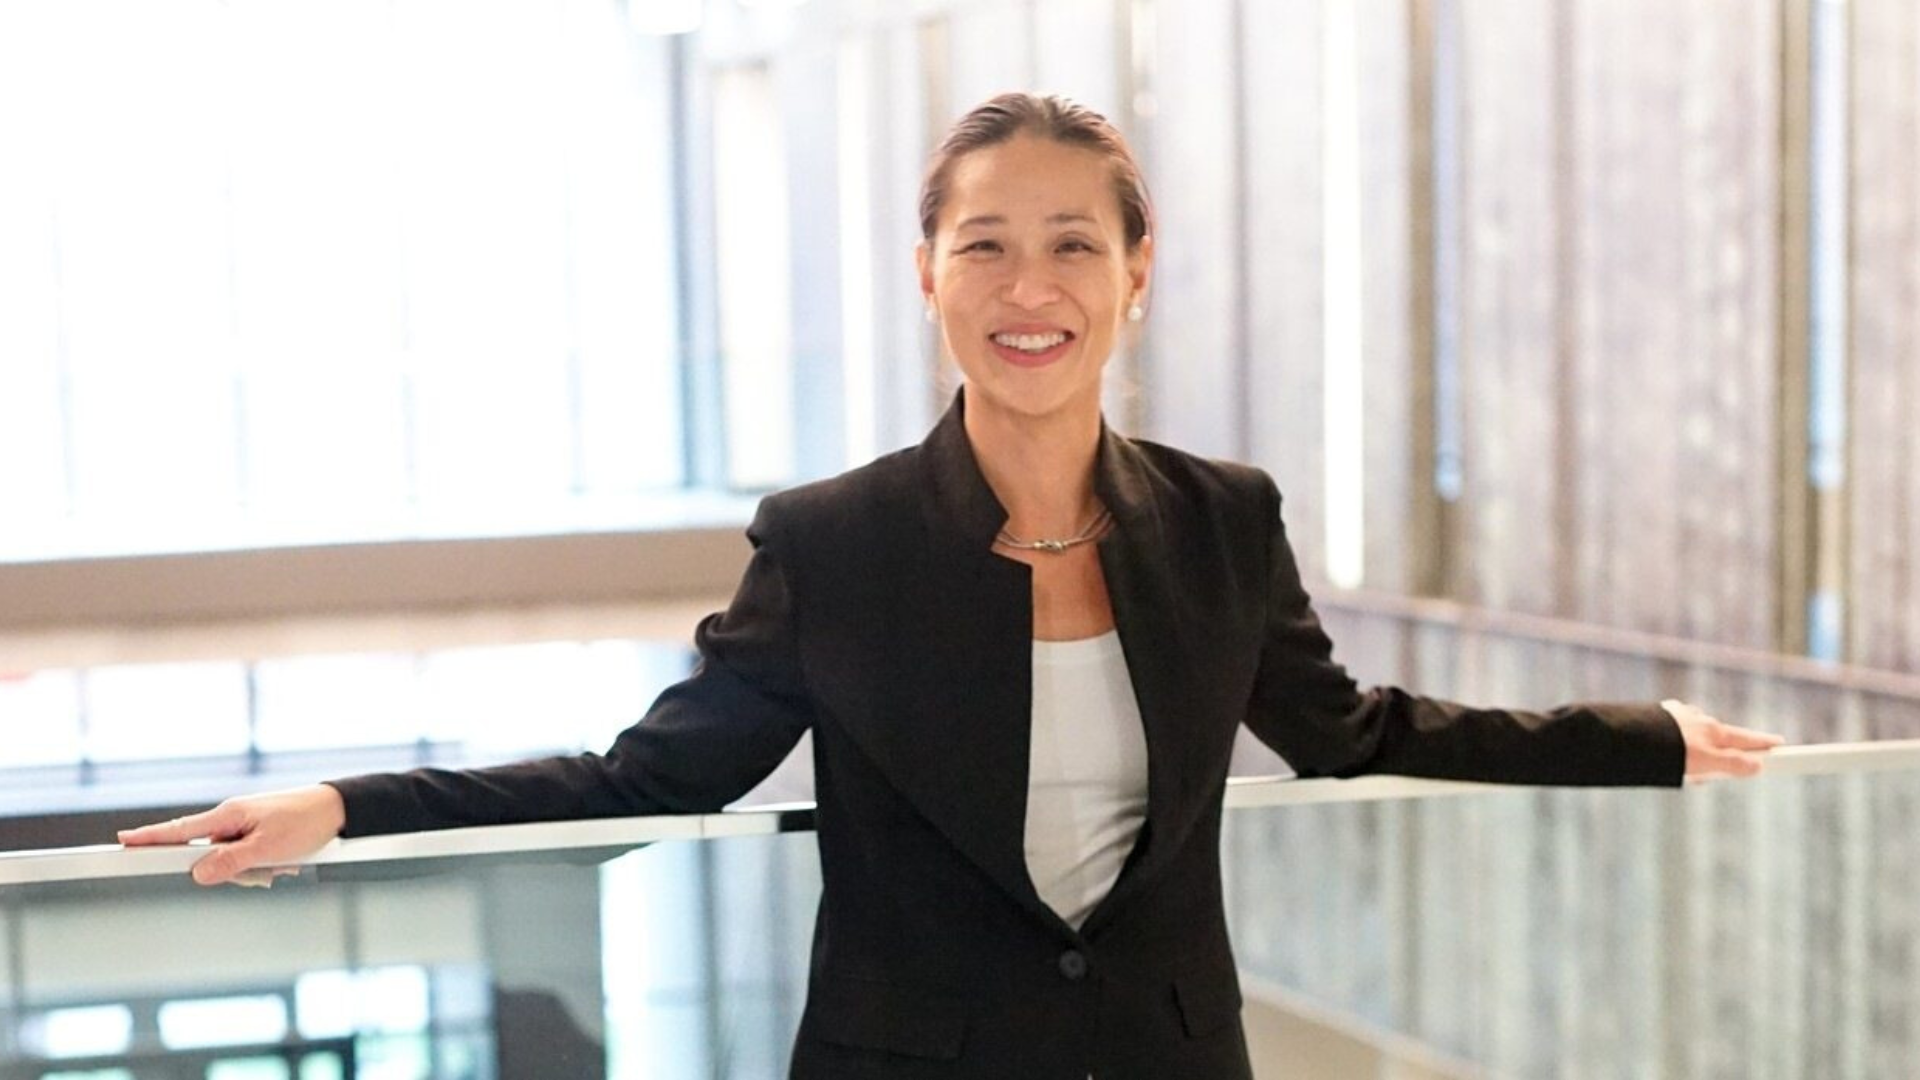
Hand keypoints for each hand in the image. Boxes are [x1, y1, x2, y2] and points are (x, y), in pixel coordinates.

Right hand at [118, 784, 346, 885]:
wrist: (340, 807)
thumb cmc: (306, 822)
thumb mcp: (267, 848)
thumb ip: (229, 863)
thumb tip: (196, 874)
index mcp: (227, 815)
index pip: (178, 830)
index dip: (149, 839)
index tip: (121, 843)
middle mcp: (231, 819)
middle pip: (207, 856)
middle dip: (231, 871)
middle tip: (265, 869)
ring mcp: (244, 826)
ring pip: (230, 862)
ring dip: (254, 870)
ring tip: (284, 861)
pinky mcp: (259, 833)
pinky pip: (248, 858)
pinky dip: (263, 865)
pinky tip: (287, 861)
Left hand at [1662, 699, 1783, 779]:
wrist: (1626, 737)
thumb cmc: (1666, 751)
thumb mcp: (1704, 763)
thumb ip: (1732, 764)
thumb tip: (1758, 765)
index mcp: (1714, 730)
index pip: (1747, 738)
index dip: (1764, 743)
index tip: (1780, 744)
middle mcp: (1699, 719)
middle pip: (1723, 736)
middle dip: (1727, 750)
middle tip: (1716, 769)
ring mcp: (1678, 716)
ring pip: (1697, 734)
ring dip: (1697, 747)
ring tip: (1682, 768)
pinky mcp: (1657, 717)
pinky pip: (1674, 731)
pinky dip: (1675, 741)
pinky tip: (1664, 752)